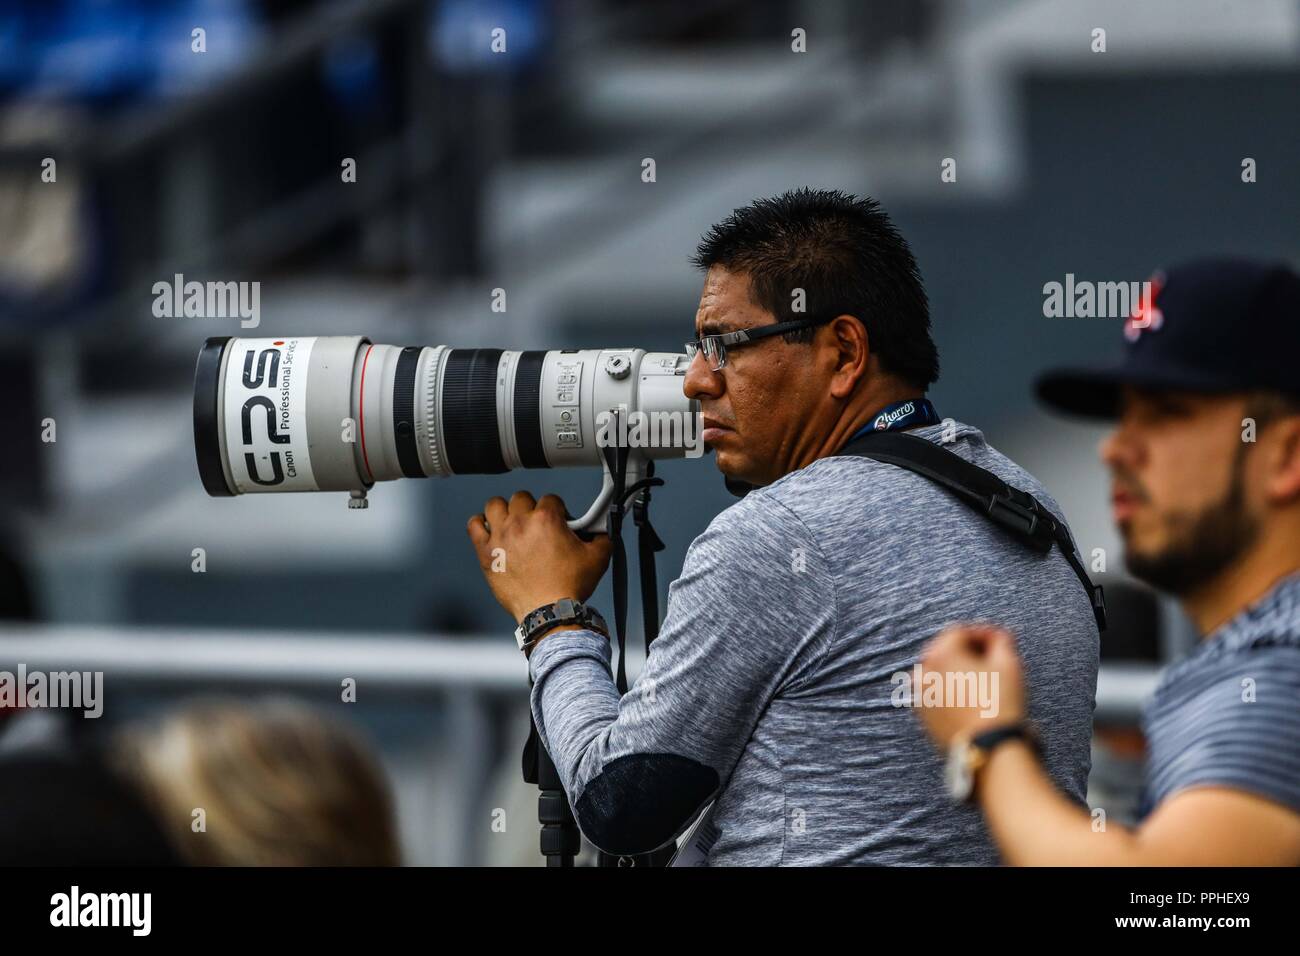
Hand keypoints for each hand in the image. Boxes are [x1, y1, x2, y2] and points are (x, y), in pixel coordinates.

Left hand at [466, 492, 612, 623]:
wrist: (548, 612)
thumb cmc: (567, 588)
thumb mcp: (598, 559)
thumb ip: (602, 538)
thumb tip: (601, 533)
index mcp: (547, 520)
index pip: (551, 499)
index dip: (557, 510)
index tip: (558, 522)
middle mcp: (521, 523)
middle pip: (522, 498)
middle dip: (531, 508)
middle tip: (537, 524)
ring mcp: (500, 536)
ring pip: (495, 505)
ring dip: (504, 511)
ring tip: (511, 522)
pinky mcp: (486, 552)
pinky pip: (474, 525)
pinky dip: (480, 524)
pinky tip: (489, 530)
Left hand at [914, 624, 1026, 747]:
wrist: (988, 748)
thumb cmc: (998, 704)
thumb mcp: (1008, 664)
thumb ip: (1001, 642)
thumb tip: (999, 638)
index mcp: (939, 654)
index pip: (960, 632)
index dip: (983, 633)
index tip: (1001, 640)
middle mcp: (923, 671)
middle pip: (945, 650)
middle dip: (969, 650)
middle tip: (993, 656)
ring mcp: (920, 695)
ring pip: (940, 673)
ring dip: (959, 670)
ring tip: (984, 678)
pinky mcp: (923, 716)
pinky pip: (937, 694)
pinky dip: (951, 690)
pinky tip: (972, 697)